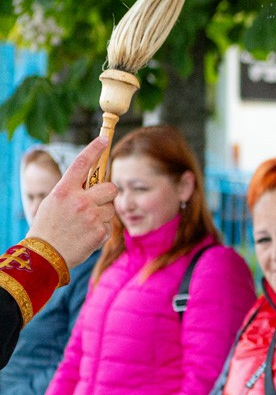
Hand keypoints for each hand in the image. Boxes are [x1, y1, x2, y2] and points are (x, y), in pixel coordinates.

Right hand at [28, 137, 116, 267]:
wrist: (46, 255)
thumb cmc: (49, 227)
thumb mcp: (54, 202)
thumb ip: (73, 190)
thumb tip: (93, 182)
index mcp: (64, 190)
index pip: (82, 163)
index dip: (94, 149)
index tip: (104, 139)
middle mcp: (79, 200)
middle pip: (110, 187)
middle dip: (107, 194)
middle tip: (96, 202)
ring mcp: (92, 216)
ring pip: (111, 208)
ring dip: (103, 214)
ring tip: (84, 224)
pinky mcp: (101, 232)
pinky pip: (110, 225)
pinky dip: (101, 229)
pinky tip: (86, 235)